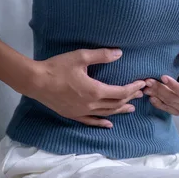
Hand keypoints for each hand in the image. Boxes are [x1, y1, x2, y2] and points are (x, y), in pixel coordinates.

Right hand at [23, 49, 145, 127]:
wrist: (36, 81)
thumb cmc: (57, 67)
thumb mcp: (80, 56)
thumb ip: (101, 55)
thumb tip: (119, 53)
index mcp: (95, 90)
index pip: (120, 92)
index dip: (133, 88)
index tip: (142, 84)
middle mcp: (91, 104)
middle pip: (116, 103)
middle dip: (129, 98)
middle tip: (140, 94)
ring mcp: (82, 112)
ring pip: (106, 113)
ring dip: (120, 110)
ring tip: (131, 108)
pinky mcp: (73, 115)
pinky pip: (91, 121)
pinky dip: (102, 123)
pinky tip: (109, 124)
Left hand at [144, 36, 178, 115]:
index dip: (173, 85)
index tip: (162, 76)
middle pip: (174, 98)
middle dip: (160, 89)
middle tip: (148, 80)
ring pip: (169, 104)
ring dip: (156, 95)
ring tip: (146, 87)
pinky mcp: (178, 111)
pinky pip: (166, 110)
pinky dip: (157, 103)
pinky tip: (150, 96)